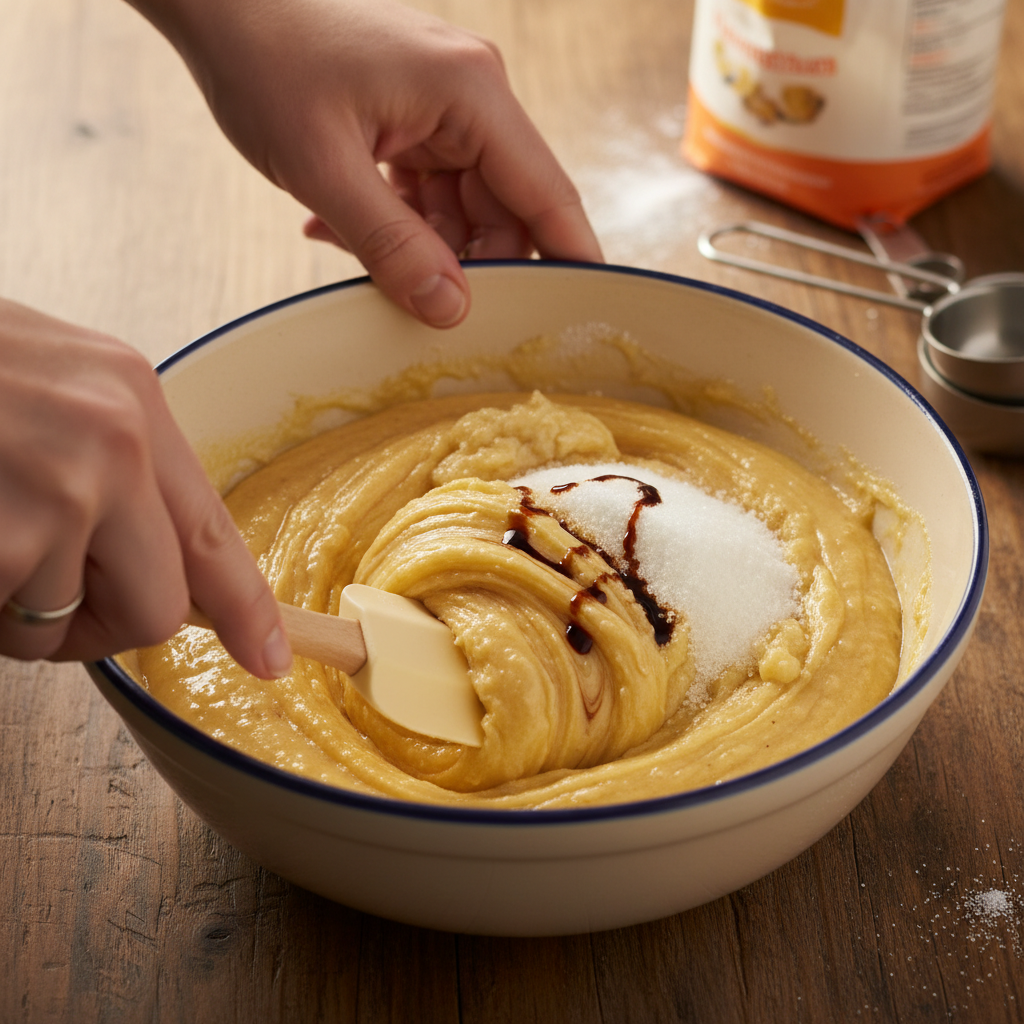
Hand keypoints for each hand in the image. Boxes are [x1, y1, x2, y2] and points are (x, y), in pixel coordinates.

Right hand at [0, 298, 290, 677]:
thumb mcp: (52, 384)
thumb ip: (116, 464)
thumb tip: (160, 559)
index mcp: (131, 401)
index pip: (213, 531)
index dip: (246, 608)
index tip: (271, 657)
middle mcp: (110, 444)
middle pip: (160, 608)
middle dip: (106, 626)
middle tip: (47, 600)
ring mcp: (53, 492)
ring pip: (67, 628)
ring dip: (19, 614)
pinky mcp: (0, 537)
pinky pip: (7, 629)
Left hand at [129, 0, 602, 326]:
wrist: (218, 0)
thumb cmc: (266, 61)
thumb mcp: (324, 167)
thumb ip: (392, 246)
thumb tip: (450, 311)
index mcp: (473, 93)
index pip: (547, 192)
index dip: (569, 258)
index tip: (583, 313)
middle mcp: (473, 97)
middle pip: (505, 209)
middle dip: (469, 264)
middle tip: (425, 308)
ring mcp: (444, 108)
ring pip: (463, 208)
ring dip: (418, 246)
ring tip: (352, 247)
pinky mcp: (414, 118)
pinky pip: (427, 192)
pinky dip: (394, 221)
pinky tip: (340, 226)